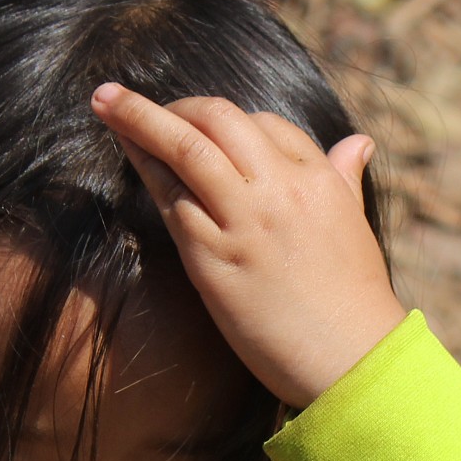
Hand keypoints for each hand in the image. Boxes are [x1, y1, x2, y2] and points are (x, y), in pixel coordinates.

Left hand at [92, 82, 406, 408]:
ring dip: (138, 119)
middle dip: (173, 104)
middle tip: (134, 103)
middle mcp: (279, 191)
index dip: (224, 120)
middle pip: (219, 119)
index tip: (197, 125)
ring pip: (185, 149)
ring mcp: (244, 223)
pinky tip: (127, 156)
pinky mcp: (215, 260)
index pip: (264, 122)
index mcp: (316, 178)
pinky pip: (172, 202)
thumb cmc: (355, 298)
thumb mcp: (355, 225)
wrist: (353, 359)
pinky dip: (145, 171)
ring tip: (104, 101)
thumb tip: (357, 143)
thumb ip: (344, 178)